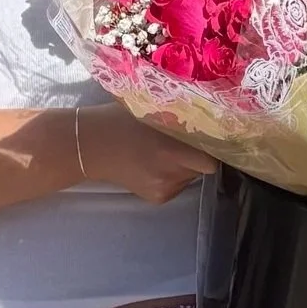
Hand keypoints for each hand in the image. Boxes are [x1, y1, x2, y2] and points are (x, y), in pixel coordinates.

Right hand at [77, 106, 215, 203]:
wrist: (90, 146)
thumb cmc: (121, 120)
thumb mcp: (154, 109)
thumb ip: (182, 116)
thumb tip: (214, 114)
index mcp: (171, 149)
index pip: (213, 157)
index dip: (217, 147)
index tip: (216, 137)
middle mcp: (171, 172)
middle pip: (205, 166)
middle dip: (200, 154)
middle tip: (185, 140)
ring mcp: (164, 187)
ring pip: (192, 175)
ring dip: (186, 165)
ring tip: (163, 152)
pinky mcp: (158, 198)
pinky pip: (179, 185)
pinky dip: (173, 176)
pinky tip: (154, 166)